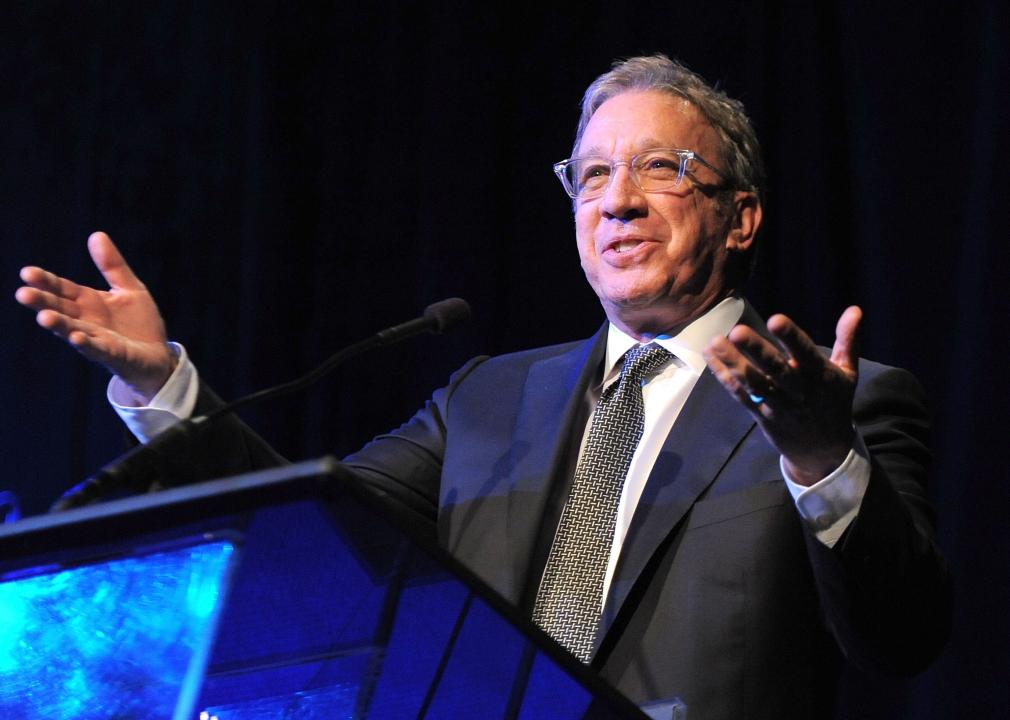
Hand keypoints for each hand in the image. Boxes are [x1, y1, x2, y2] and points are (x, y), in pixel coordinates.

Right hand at [15, 231, 175, 400]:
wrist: (159, 355)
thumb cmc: (139, 324)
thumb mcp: (130, 288)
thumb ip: (113, 265)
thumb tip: (96, 234)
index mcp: (89, 302)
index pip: (63, 289)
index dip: (46, 281)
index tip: (27, 273)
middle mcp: (87, 321)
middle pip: (61, 309)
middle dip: (43, 303)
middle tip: (23, 294)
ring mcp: (98, 339)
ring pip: (73, 331)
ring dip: (59, 325)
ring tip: (44, 317)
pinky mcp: (113, 354)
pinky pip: (98, 349)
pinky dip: (87, 344)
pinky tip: (77, 338)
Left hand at [703, 306, 861, 485]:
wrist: (824, 451)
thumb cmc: (834, 402)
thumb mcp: (847, 372)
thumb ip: (848, 340)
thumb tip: (855, 309)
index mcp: (820, 375)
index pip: (805, 353)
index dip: (791, 338)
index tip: (775, 320)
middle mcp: (799, 390)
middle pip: (775, 370)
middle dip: (756, 351)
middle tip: (737, 332)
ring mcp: (778, 404)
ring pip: (754, 383)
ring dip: (733, 363)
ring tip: (714, 342)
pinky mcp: (761, 414)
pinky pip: (741, 395)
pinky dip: (725, 377)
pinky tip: (711, 357)